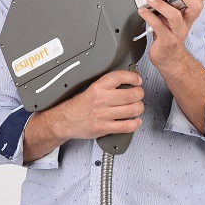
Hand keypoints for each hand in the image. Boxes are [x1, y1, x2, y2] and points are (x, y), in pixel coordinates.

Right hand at [22, 70, 143, 161]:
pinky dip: (135, 123)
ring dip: (139, 108)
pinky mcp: (104, 128)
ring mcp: (103, 115)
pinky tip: (135, 120)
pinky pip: (127, 126)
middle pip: (131, 95)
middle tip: (139, 94)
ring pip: (132, 110)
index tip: (137, 80)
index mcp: (97, 88)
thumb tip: (127, 80)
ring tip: (137, 107)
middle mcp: (101, 100)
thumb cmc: (78, 106)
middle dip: (139, 94)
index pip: (119, 77)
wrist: (64, 120)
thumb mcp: (90, 89)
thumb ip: (107, 86)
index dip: (133, 77)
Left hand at [139, 0, 204, 70]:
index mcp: (188, 17)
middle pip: (195, 7)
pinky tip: (142, 12)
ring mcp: (177, 33)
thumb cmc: (168, 36)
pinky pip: (158, 27)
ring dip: (162, 5)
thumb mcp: (172, 19)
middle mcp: (185, 24)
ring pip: (175, 16)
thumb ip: (169, 7)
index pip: (199, 1)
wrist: (168, 58)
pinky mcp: (167, 40)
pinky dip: (149, 17)